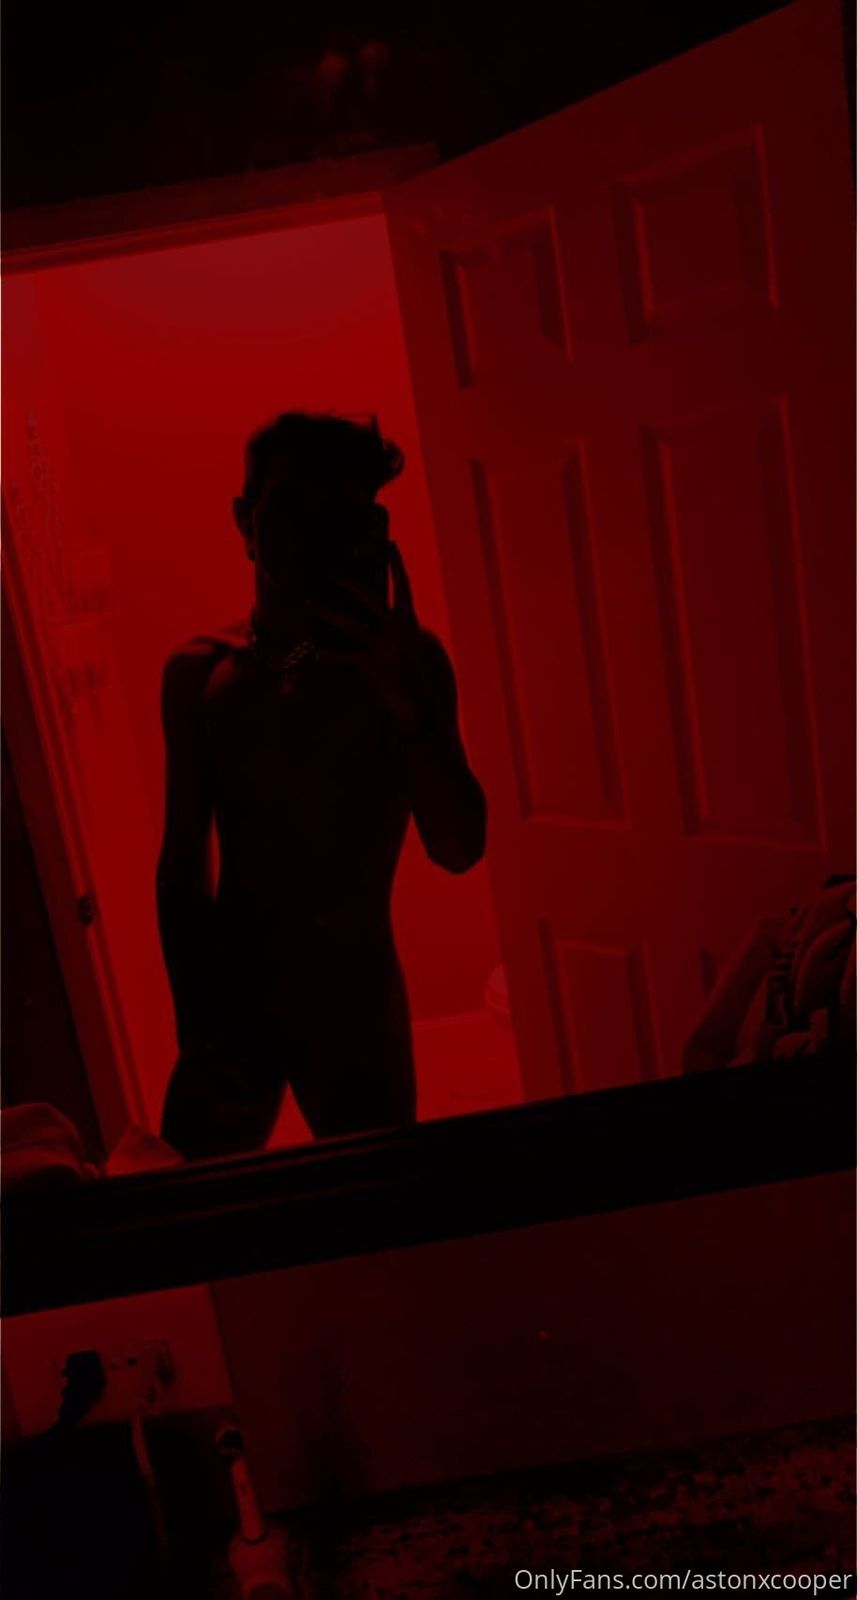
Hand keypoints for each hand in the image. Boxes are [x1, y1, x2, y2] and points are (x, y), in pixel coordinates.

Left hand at [310, 543, 437, 735]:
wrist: (419, 702)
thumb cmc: (410, 668)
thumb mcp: (408, 640)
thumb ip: (394, 622)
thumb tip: (373, 604)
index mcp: (409, 620)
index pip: (403, 585)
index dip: (396, 564)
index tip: (388, 544)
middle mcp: (398, 630)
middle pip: (371, 599)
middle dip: (350, 584)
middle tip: (331, 571)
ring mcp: (385, 647)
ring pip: (351, 624)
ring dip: (328, 612)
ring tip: (310, 601)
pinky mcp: (373, 665)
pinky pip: (345, 657)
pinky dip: (330, 655)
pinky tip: (316, 651)